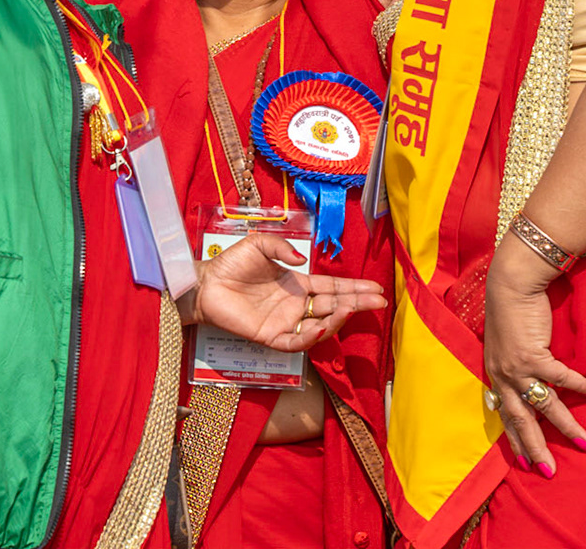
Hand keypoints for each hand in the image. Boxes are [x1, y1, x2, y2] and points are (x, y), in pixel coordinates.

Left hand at [189, 234, 386, 351]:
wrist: (206, 283)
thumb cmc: (231, 264)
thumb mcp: (259, 244)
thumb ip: (282, 247)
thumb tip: (304, 259)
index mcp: (297, 284)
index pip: (332, 288)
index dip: (354, 288)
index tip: (376, 288)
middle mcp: (296, 305)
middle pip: (333, 306)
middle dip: (357, 303)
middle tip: (379, 301)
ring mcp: (285, 322)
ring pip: (320, 326)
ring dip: (337, 319)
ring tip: (352, 309)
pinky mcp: (270, 336)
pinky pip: (295, 341)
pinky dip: (310, 337)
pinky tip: (321, 327)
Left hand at [482, 240, 585, 476]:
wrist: (511, 286)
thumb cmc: (510, 314)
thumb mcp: (504, 347)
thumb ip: (512, 367)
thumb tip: (525, 384)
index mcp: (495, 375)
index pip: (504, 415)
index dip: (514, 438)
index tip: (522, 461)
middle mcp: (503, 376)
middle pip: (521, 420)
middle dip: (535, 448)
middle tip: (548, 471)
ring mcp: (517, 367)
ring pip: (544, 406)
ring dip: (566, 426)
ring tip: (584, 444)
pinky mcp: (534, 354)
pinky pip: (562, 378)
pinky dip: (581, 387)